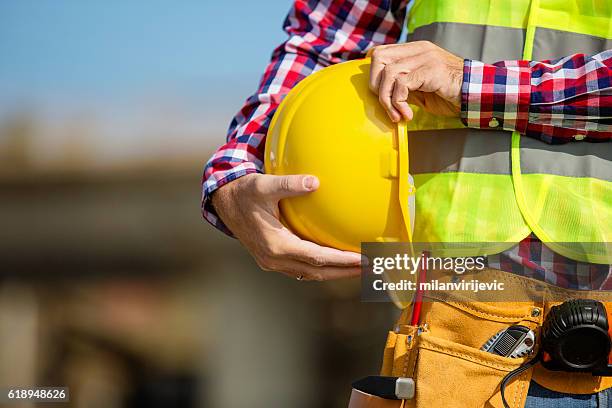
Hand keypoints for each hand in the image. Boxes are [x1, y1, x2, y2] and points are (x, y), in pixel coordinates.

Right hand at [211, 173, 361, 280]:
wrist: (224, 203)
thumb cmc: (244, 193)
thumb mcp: (264, 185)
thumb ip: (289, 184)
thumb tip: (315, 181)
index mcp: (276, 245)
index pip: (317, 258)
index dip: (342, 261)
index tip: (364, 259)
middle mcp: (275, 259)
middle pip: (318, 272)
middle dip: (346, 272)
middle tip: (373, 268)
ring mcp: (273, 262)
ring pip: (310, 274)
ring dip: (336, 272)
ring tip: (360, 268)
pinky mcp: (272, 260)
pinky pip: (302, 268)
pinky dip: (321, 267)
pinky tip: (335, 260)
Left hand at [369, 41, 463, 121]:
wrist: (475, 96)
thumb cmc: (449, 95)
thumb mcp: (419, 90)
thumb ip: (401, 87)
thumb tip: (380, 94)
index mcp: (415, 50)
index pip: (380, 53)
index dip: (374, 75)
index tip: (381, 96)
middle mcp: (419, 50)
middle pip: (379, 58)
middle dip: (376, 86)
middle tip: (387, 106)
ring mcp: (425, 57)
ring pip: (389, 73)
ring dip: (388, 100)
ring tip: (398, 115)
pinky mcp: (431, 70)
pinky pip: (402, 84)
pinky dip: (399, 103)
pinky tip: (408, 115)